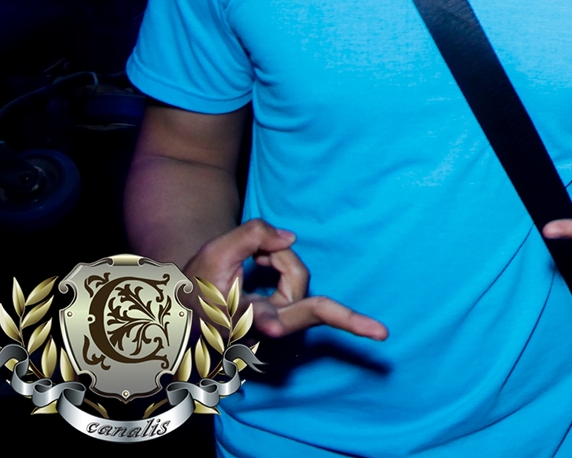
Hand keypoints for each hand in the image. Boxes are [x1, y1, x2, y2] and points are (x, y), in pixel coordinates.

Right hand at [182, 218, 386, 340]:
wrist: (188, 309)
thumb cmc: (198, 283)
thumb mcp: (215, 252)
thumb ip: (252, 235)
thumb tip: (291, 239)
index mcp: (239, 320)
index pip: (264, 319)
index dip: (269, 322)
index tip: (272, 328)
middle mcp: (264, 331)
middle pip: (308, 302)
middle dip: (341, 313)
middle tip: (382, 335)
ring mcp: (277, 329)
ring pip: (299, 284)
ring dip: (281, 264)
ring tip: (253, 260)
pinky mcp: (285, 322)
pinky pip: (296, 286)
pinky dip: (283, 270)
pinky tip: (260, 265)